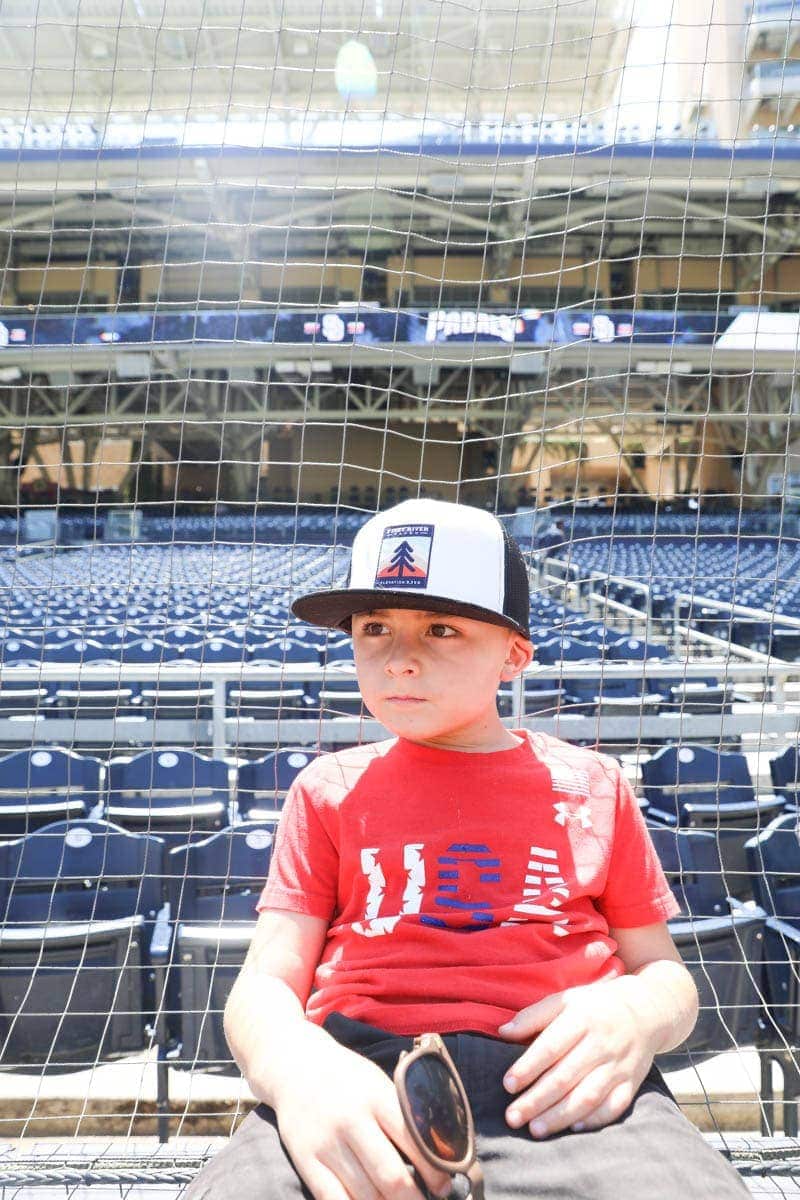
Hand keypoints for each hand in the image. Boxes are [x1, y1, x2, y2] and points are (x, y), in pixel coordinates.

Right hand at [274, 1036, 451, 1199]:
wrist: (295, 1066)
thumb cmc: (347, 1078)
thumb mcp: (378, 1083)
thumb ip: (401, 1114)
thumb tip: (436, 1153)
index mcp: (376, 1096)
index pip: (414, 1140)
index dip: (435, 1171)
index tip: (444, 1187)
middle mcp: (351, 1120)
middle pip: (391, 1176)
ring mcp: (326, 1142)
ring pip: (365, 1195)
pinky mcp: (305, 1160)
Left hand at [496, 976, 658, 1137]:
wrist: (646, 1009)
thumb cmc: (596, 1005)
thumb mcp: (566, 999)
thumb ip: (534, 1015)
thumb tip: (503, 1033)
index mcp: (582, 1018)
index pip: (551, 1046)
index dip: (528, 1067)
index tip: (507, 1085)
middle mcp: (601, 1043)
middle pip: (565, 1077)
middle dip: (537, 1100)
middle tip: (512, 1117)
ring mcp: (618, 1066)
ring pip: (588, 1096)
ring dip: (560, 1116)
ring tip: (535, 1129)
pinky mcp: (632, 1083)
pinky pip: (614, 1107)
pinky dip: (594, 1120)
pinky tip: (573, 1128)